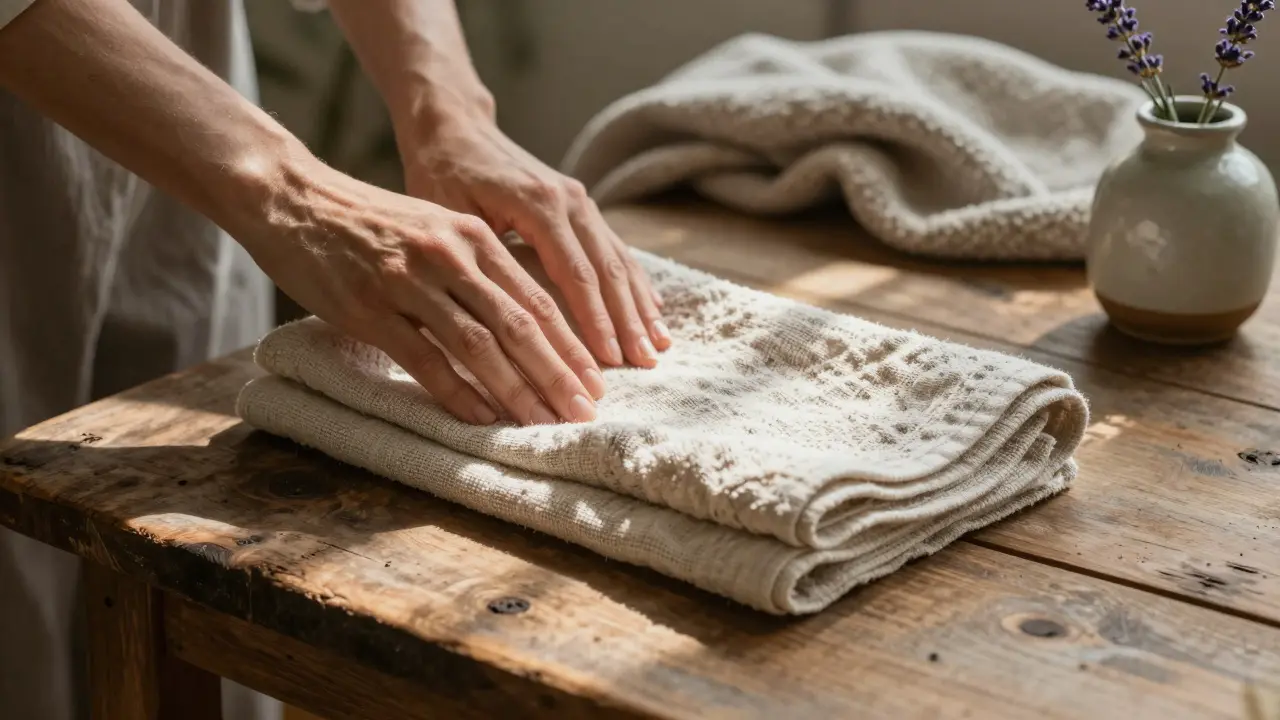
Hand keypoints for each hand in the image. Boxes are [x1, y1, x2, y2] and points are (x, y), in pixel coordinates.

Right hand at [241, 157, 605, 426]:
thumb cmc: (370, 220)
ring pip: (478, 345)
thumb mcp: (438, 225)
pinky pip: (424, 359)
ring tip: (542, 423)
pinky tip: (481, 419)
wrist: (292, 196)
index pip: (538, 298)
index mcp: (473, 235)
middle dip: (557, 374)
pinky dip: (457, 393)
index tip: (597, 381)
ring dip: (515, 390)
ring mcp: (408, 282)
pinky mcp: (369, 309)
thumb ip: (480, 264)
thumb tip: (528, 318)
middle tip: (584, 412)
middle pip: (518, 325)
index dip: (573, 344)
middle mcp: (449, 255)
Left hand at [400, 116, 671, 368]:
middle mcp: (569, 200)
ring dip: (640, 307)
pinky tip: (653, 312)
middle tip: (644, 365)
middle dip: (628, 321)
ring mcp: (580, 201)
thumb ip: (484, 262)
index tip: (609, 360)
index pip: (576, 274)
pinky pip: (616, 248)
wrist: (455, 126)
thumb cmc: (442, 173)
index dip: (595, 320)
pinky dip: (636, 283)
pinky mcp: (582, 206)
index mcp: (539, 204)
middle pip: (608, 271)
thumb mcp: (451, 216)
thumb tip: (507, 325)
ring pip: (619, 261)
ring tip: (658, 347)